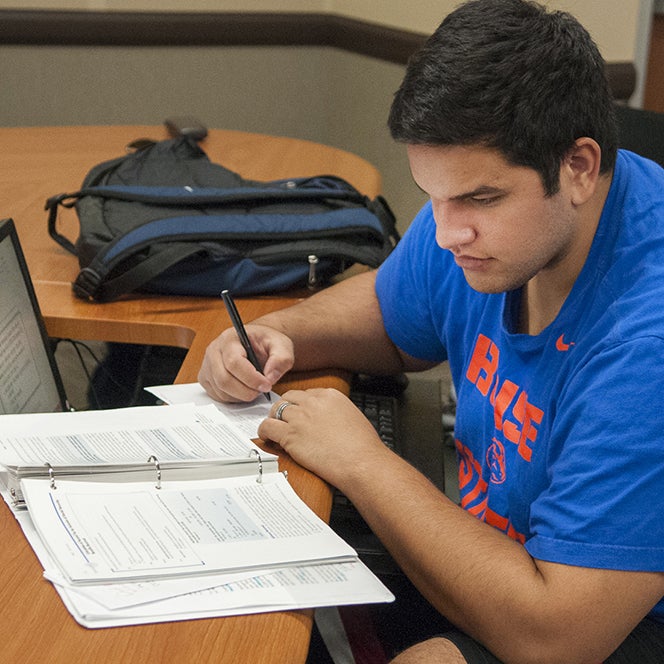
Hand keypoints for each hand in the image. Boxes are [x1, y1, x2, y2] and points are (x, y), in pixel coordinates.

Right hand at [198, 324, 294, 401]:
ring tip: (255, 387)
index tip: (267, 385)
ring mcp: (207, 365)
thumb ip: (281, 359)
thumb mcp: (281, 345)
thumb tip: (270, 377)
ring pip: (221, 390)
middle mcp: (214, 350)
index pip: (234, 362)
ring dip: (241, 395)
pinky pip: (217, 395)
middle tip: (262, 390)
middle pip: (224, 379)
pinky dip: (233, 398)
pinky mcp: (206, 378)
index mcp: (230, 338)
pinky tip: (244, 389)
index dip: (251, 378)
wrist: (256, 343)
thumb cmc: (266, 343)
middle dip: (247, 391)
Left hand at [258, 388, 390, 486]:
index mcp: (330, 395)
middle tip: (283, 419)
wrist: (362, 462)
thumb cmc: (363, 446)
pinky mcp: (290, 435)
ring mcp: (300, 418)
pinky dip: (264, 432)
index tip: (298, 412)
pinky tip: (268, 438)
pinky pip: (267, 427)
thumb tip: (330, 419)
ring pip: (275, 410)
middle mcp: (313, 402)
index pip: (306, 393)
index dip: (299, 404)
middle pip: (288, 398)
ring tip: (274, 429)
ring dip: (273, 419)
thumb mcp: (353, 417)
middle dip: (284, 408)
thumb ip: (337, 412)